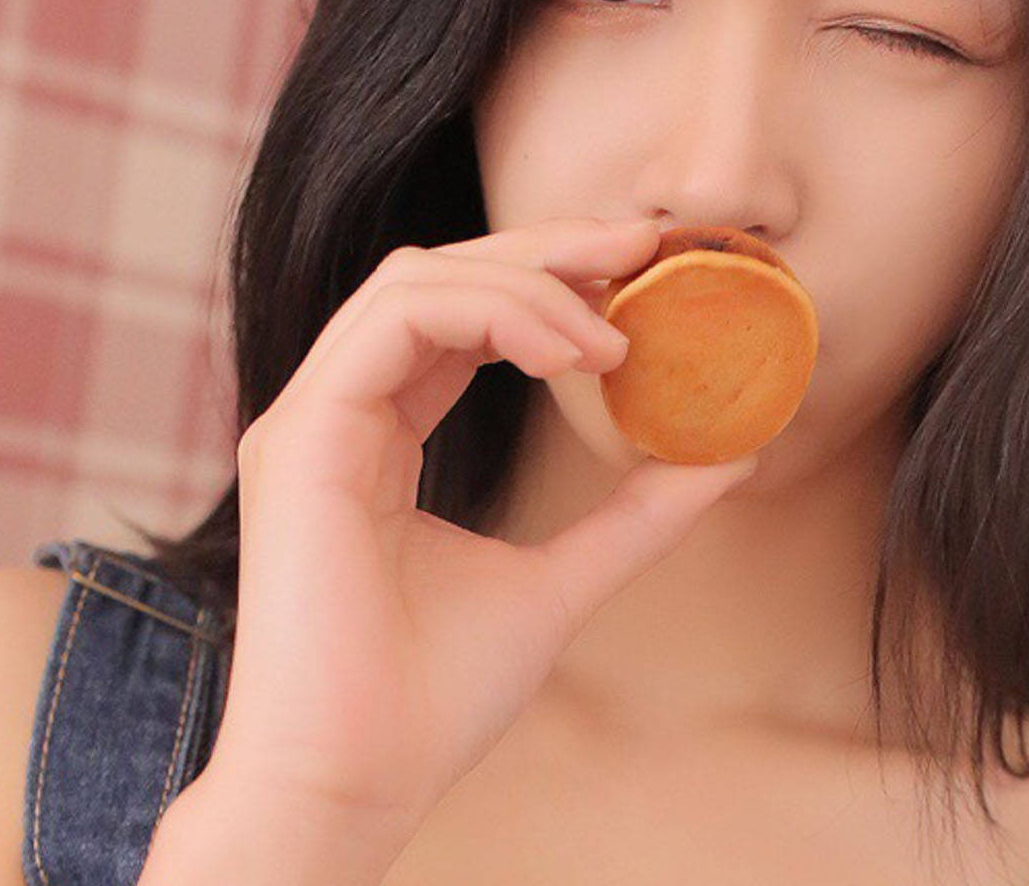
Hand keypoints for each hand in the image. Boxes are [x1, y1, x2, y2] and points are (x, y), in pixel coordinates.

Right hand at [200, 217, 756, 828]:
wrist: (355, 781)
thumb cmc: (430, 702)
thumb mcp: (559, 584)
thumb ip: (633, 517)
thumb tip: (728, 457)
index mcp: (376, 438)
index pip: (459, 318)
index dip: (549, 281)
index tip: (644, 274)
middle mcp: (336, 414)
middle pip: (439, 275)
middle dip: (547, 249)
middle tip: (645, 246)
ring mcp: (310, 419)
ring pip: (415, 281)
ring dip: (528, 284)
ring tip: (614, 335)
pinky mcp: (301, 436)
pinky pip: (394, 321)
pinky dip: (490, 314)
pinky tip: (567, 355)